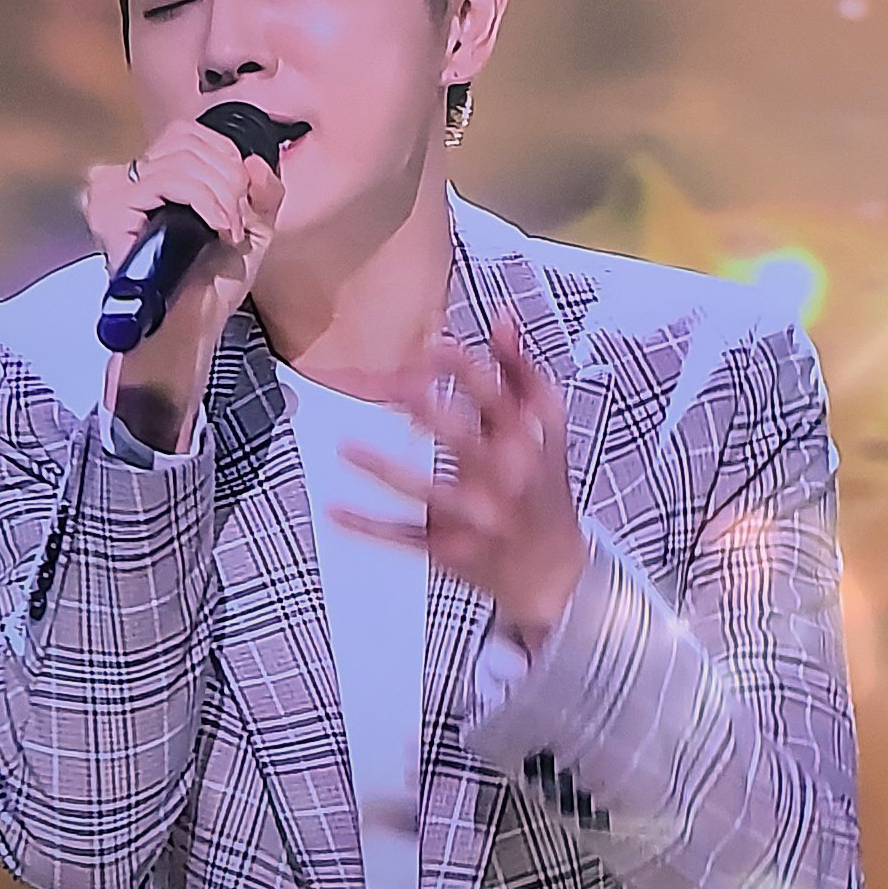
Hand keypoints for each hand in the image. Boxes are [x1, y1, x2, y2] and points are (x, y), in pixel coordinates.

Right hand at [82, 118, 284, 336]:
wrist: (190, 327)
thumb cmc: (211, 285)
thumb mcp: (252, 226)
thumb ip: (262, 189)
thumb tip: (253, 160)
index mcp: (151, 177)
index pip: (186, 133)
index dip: (224, 156)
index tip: (239, 199)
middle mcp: (124, 178)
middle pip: (187, 141)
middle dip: (228, 179)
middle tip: (235, 220)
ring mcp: (112, 191)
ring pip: (181, 160)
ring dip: (220, 194)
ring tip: (227, 229)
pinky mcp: (111, 208)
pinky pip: (167, 181)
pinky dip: (204, 201)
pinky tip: (216, 228)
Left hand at [331, 314, 587, 653]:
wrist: (553, 573)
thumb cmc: (542, 486)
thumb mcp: (541, 428)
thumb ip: (519, 370)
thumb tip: (499, 315)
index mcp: (525, 444)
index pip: (497, 398)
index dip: (464, 367)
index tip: (432, 342)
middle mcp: (503, 481)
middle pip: (463, 441)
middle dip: (427, 412)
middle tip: (389, 384)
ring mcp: (476, 518)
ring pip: (428, 493)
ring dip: (385, 471)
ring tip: (345, 448)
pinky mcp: (450, 550)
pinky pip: (405, 537)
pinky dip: (368, 526)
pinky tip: (334, 509)